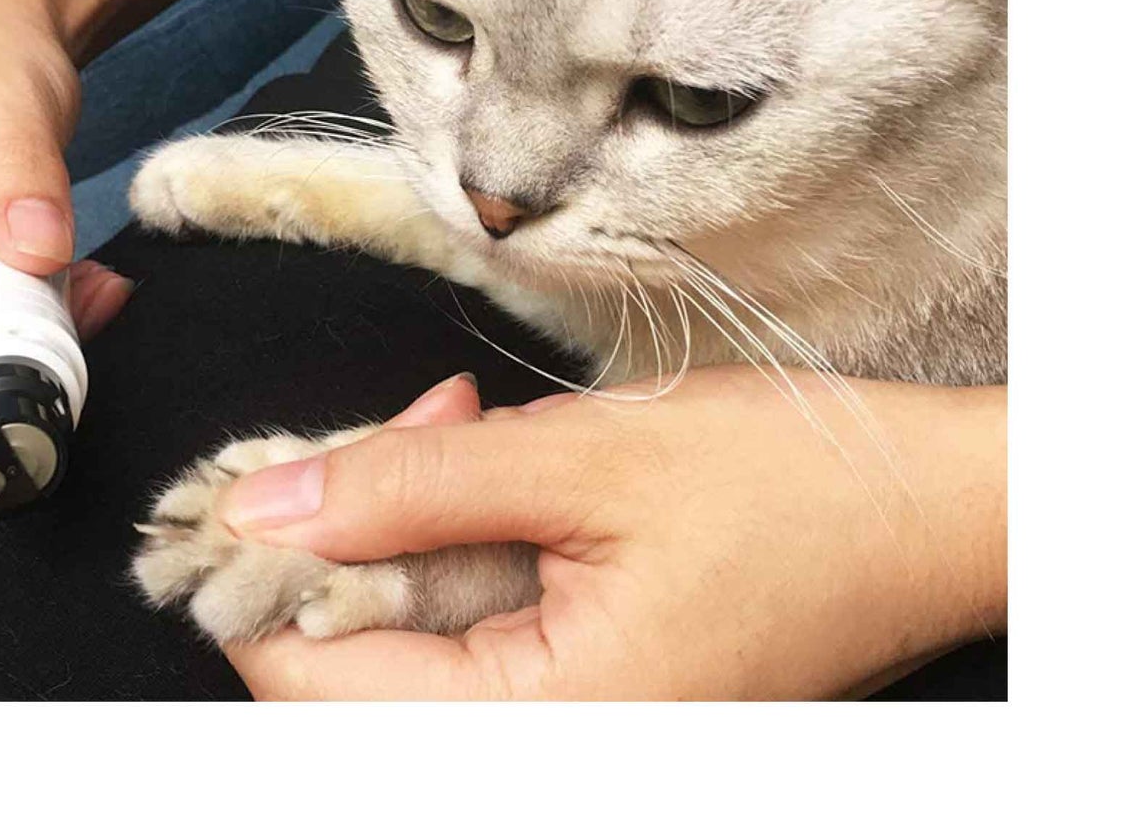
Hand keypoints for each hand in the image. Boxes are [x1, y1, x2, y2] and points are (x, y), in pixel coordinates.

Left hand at [217, 366, 1006, 699]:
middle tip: (415, 422)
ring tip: (463, 429)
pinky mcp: (584, 693)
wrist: (920, 512)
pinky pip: (466, 629)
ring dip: (405, 524)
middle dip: (347, 528)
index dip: (264, 572)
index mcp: (543, 733)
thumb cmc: (786, 490)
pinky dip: (455, 542)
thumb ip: (409, 486)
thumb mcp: (585, 463)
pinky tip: (496, 470)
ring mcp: (567, 730)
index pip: (305, 684)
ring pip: (401, 638)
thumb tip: (262, 505)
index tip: (273, 469)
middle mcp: (545, 759)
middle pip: (345, 665)